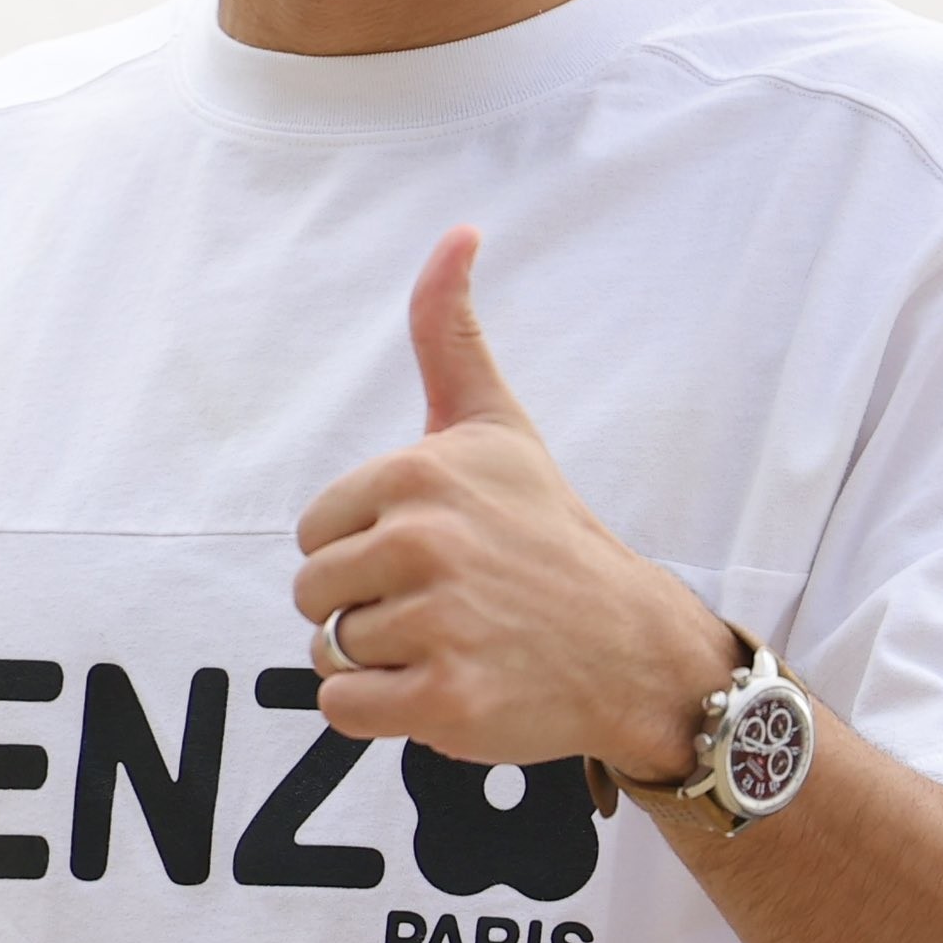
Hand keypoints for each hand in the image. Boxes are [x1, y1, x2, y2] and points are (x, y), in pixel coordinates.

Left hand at [292, 227, 741, 778]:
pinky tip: (443, 685)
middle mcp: (424, 542)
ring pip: (330, 652)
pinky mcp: (444, 699)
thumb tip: (458, 230)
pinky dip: (381, 711)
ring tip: (452, 642)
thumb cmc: (548, 534)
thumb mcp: (496, 424)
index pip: (315, 531)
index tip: (431, 551)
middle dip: (364, 608)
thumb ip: (449, 332)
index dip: (363, 549)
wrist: (630, 646)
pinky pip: (345, 710)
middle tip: (444, 604)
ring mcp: (436, 623)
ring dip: (380, 660)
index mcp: (419, 474)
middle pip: (313, 593)